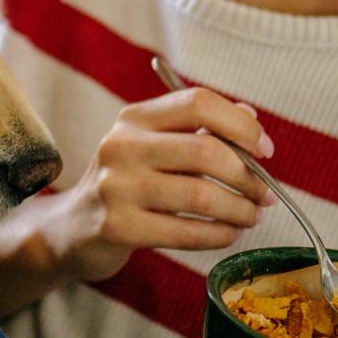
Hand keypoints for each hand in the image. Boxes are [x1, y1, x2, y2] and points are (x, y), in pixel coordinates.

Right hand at [42, 88, 275, 282]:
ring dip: (239, 210)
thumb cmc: (126, 185)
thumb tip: (250, 117)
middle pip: (206, 151)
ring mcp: (116, 187)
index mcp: (134, 119)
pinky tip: (228, 234)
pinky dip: (218, 235)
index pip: (198, 103)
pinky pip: (186, 232)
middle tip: (265, 194)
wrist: (72, 229)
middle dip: (248, 176)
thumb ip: (200, 131)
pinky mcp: (117, 227)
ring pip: (201, 195)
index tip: (265, 150)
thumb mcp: (154, 148)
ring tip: (251, 217)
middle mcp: (121, 146)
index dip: (242, 125)